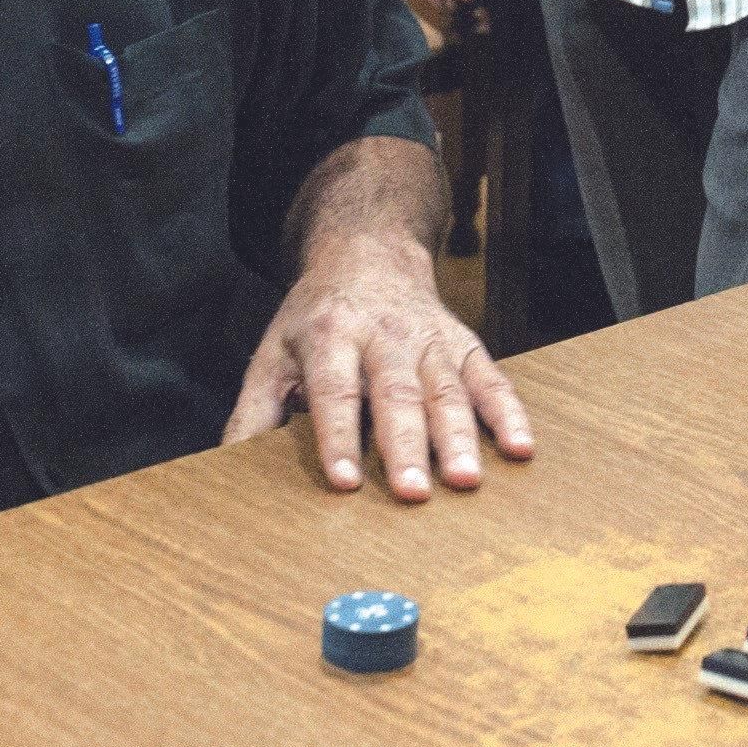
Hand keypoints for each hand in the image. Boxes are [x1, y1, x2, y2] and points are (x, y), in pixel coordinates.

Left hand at [223, 234, 533, 497]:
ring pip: (447, 390)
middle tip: (415, 493)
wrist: (367, 252)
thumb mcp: (272, 353)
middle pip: (397, 394)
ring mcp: (429, 339)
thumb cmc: (315, 317)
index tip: (344, 482)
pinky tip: (522, 448)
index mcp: (330, 336)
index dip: (337, 437)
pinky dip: (509, 413)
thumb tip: (225, 469)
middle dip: (407, 445)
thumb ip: (253, 412)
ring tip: (467, 481)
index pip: (335, 392)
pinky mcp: (464, 343)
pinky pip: (490, 379)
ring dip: (461, 437)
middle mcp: (383, 336)